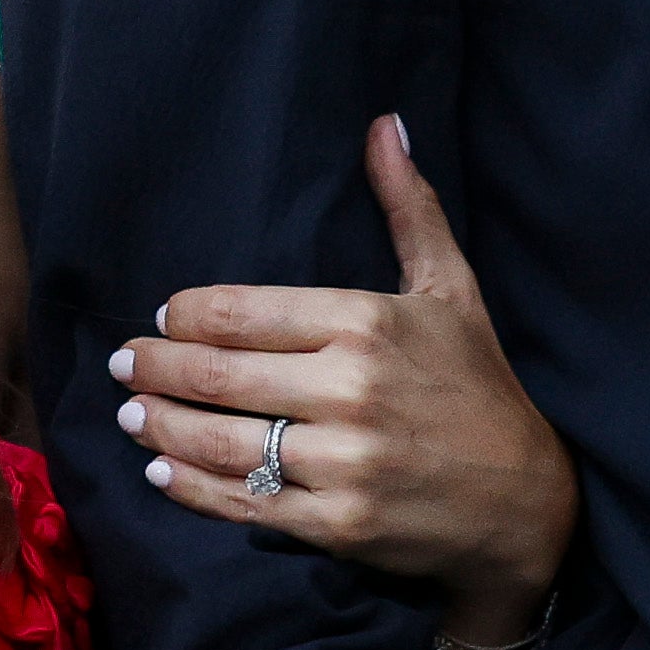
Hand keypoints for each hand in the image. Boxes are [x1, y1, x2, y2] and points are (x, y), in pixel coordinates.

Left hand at [114, 116, 576, 646]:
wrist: (527, 502)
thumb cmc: (479, 386)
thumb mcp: (451, 290)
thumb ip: (410, 209)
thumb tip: (386, 126)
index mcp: (367, 323)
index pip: (242, 312)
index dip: (187, 315)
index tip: (164, 316)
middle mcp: (349, 390)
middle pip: (218, 375)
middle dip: (155, 367)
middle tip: (123, 363)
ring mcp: (342, 462)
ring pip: (220, 440)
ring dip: (160, 425)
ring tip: (131, 414)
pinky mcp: (337, 523)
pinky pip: (243, 504)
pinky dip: (191, 488)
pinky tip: (162, 470)